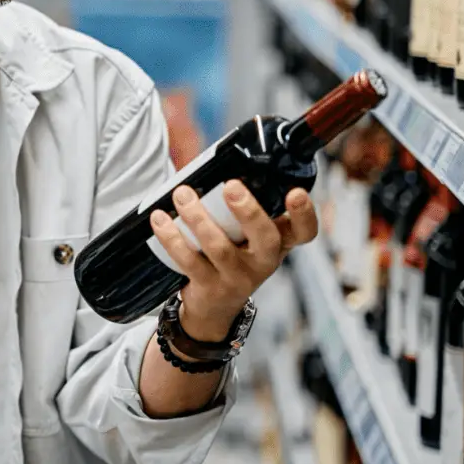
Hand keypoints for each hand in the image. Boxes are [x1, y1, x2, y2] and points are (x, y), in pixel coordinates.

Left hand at [148, 183, 317, 341]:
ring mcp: (238, 277)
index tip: (295, 193)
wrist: (216, 306)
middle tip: (231, 186)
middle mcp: (264, 260)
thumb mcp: (250, 236)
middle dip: (248, 211)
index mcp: (279, 243)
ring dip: (198, 218)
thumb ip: (244, 205)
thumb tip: (217, 157)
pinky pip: (188, 261)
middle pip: (265, 237)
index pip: (304, 232)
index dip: (304, 214)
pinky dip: (171, 237)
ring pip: (220, 247)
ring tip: (182, 195)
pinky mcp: (210, 287)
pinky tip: (159, 218)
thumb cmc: (235, 255)